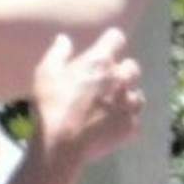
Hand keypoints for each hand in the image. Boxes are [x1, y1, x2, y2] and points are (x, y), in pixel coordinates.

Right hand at [29, 28, 144, 168]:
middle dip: (121, 72)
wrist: (60, 145)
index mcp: (100, 61)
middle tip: (105, 83)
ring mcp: (128, 104)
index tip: (103, 50)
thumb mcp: (46, 73)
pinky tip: (110, 125)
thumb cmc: (51, 106)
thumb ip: (58, 52)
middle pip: (132, 66)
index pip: (116, 37)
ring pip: (137, 94)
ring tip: (110, 106)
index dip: (110, 42)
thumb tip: (65, 39)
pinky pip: (134, 119)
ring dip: (126, 97)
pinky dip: (125, 121)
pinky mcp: (131, 127)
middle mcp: (120, 79)